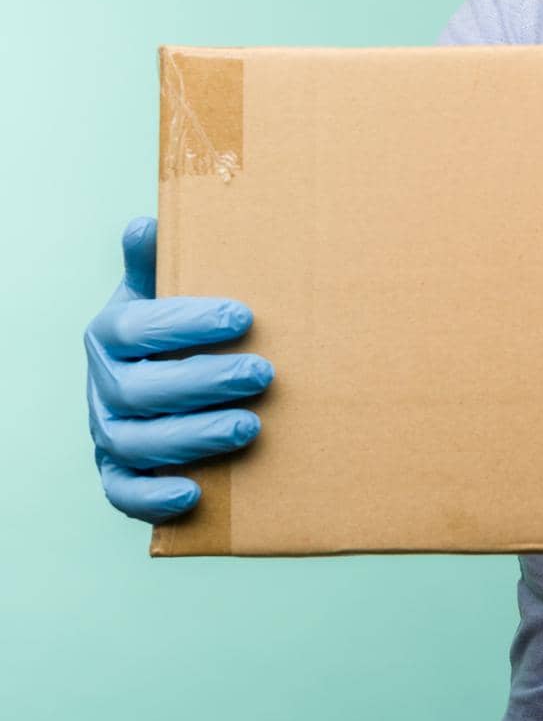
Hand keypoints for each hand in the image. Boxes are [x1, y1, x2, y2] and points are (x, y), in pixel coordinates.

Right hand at [84, 217, 271, 522]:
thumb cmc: (170, 327)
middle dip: (204, 382)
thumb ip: (156, 263)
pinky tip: (195, 495)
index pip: (138, 328)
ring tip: (250, 427)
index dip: (187, 323)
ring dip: (193, 437)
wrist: (151, 370)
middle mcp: (102, 385)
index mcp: (109, 333)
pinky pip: (122, 492)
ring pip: (137, 443)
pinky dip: (152, 498)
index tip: (244, 316)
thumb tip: (147, 222)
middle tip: (263, 373)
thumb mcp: (160, 289)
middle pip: (141, 390)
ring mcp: (107, 431)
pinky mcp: (117, 471)